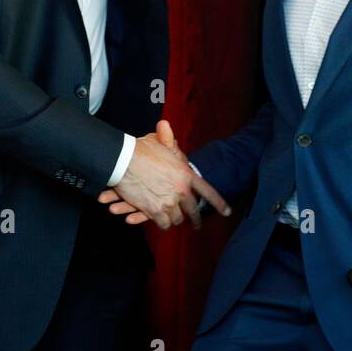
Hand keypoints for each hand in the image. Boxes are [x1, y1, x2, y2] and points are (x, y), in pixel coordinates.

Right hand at [97, 120, 229, 228]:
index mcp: (186, 174)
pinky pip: (164, 224)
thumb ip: (167, 139)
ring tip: (175, 220)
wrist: (124, 161)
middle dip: (196, 219)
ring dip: (175, 220)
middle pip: (193, 210)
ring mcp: (169, 202)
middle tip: (196, 224)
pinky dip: (162, 224)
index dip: (219, 203)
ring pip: (178, 219)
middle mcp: (181, 190)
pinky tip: (161, 221)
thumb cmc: (140, 150)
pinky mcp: (155, 211)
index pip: (208, 192)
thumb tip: (165, 126)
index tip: (227, 212)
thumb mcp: (159, 141)